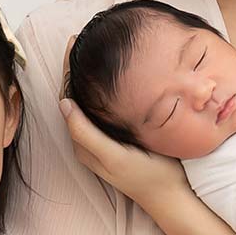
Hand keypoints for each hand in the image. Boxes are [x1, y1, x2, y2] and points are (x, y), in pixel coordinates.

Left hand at [59, 34, 189, 207]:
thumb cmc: (146, 176)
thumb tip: (63, 104)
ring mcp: (102, 139)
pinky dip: (100, 88)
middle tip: (81, 39)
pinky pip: (100, 108)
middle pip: (74, 97)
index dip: (67, 70)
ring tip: (91, 50)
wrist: (172, 195)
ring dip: (86, 77)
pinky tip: (111, 76)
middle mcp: (88, 140)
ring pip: (87, 101)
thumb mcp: (114, 156)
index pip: (67, 99)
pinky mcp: (116, 139)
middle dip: (74, 69)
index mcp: (83, 142)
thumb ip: (87, 133)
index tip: (72, 43)